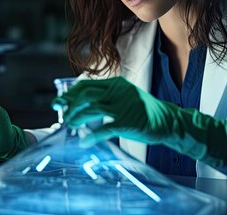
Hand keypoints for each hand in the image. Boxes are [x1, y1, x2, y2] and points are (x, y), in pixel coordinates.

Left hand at [52, 77, 226, 167]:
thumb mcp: (125, 97)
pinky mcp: (128, 123)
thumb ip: (106, 97)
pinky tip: (84, 141)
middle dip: (70, 105)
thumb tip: (81, 104)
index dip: (70, 94)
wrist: (167, 121)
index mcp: (117, 85)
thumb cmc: (143, 111)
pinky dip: (92, 136)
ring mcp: (124, 107)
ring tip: (71, 126)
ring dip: (78, 118)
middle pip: (86, 95)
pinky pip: (104, 129)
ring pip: (92, 109)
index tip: (59, 102)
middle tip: (62, 114)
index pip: (87, 86)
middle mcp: (119, 92)